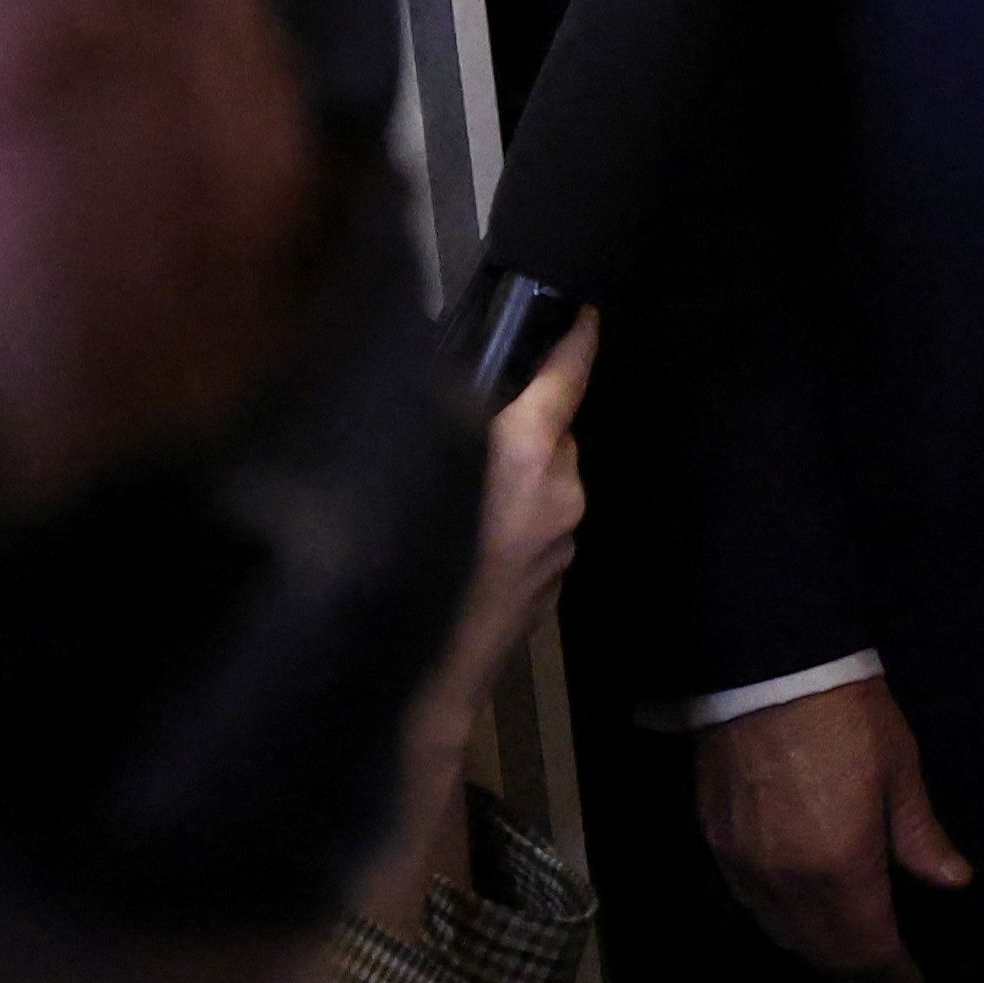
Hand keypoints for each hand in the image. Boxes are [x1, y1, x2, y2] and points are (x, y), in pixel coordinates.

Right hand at [368, 319, 603, 930]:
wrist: (429, 686)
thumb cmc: (407, 579)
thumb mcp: (416, 480)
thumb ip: (446, 424)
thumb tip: (461, 385)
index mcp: (529, 454)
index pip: (568, 368)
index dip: (574, 327)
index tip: (576, 296)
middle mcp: (563, 486)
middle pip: (552, 420)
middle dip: (520, 407)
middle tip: (470, 401)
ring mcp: (566, 533)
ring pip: (546, 468)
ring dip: (514, 462)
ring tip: (457, 472)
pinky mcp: (558, 569)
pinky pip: (540, 511)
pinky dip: (514, 504)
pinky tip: (468, 525)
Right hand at [698, 674, 969, 982]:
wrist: (767, 668)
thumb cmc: (847, 715)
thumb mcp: (900, 772)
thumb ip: (921, 837)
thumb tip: (952, 880)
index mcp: (842, 870)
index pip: (869, 951)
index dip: (892, 982)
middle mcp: (789, 884)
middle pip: (824, 954)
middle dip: (858, 980)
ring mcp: (747, 867)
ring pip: (784, 935)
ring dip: (820, 954)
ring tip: (849, 960)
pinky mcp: (719, 845)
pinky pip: (753, 905)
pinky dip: (783, 923)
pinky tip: (801, 916)